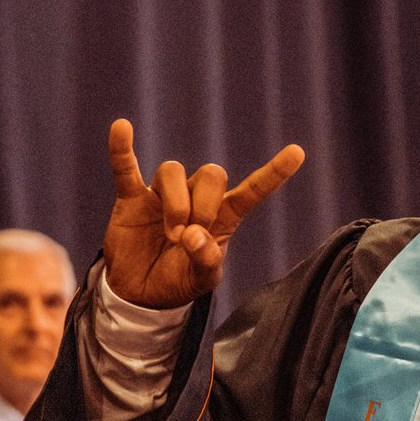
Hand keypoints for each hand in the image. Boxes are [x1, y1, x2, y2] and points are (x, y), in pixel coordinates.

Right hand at [103, 119, 304, 307]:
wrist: (141, 292)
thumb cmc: (179, 280)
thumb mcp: (202, 279)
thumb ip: (206, 260)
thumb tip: (194, 236)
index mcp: (223, 217)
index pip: (252, 190)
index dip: (273, 173)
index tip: (297, 153)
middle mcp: (195, 198)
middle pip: (210, 173)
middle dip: (204, 203)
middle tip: (192, 235)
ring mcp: (163, 195)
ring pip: (173, 172)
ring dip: (175, 202)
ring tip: (171, 235)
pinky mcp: (132, 198)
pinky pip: (126, 167)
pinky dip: (122, 149)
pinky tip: (122, 127)